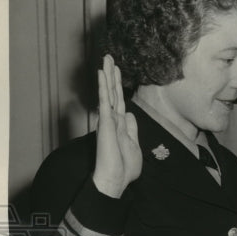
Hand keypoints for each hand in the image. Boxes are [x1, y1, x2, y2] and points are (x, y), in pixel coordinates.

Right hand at [93, 54, 140, 197]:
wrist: (116, 179)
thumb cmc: (124, 166)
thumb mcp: (134, 144)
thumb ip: (131, 128)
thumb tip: (130, 114)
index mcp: (120, 124)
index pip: (120, 100)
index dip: (118, 85)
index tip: (117, 70)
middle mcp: (113, 119)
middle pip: (113, 92)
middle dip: (112, 74)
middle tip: (109, 57)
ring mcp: (109, 120)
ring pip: (108, 92)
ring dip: (108, 74)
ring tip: (107, 58)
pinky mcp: (106, 122)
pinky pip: (105, 100)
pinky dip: (103, 86)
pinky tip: (102, 73)